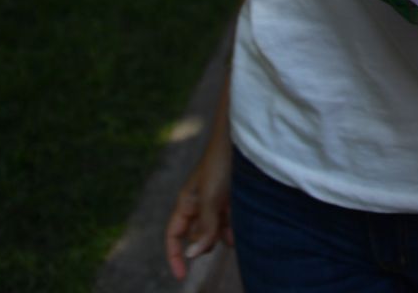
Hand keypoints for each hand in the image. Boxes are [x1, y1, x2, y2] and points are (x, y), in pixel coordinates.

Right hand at [163, 145, 232, 279]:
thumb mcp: (211, 198)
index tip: (181, 276)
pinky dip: (236, 227)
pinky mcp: (233, 200)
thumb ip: (204, 227)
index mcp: (186, 203)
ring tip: (235, 222)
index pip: (174, 235)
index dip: (174, 255)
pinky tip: (243, 223)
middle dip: (209, 240)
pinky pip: (231, 223)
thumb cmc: (220, 164)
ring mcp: (217, 203)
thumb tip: (192, 256)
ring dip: (226, 234)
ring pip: (217, 232)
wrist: (244, 141)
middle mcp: (199, 205)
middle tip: (221, 228)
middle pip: (198, 237)